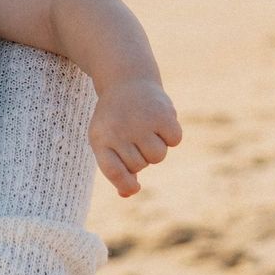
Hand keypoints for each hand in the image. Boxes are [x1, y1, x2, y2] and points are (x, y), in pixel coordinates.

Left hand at [90, 78, 182, 195]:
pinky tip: (159, 120)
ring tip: (146, 127)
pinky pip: (174, 141)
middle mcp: (119, 131)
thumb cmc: (114, 118)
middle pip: (140, 165)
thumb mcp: (106, 140)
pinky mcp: (162, 114)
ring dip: (156, 146)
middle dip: (141, 155)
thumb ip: (116, 168)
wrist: (126, 80)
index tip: (133, 186)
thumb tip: (128, 194)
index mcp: (100, 138)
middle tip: (134, 133)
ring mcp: (141, 122)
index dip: (126, 184)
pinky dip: (171, 134)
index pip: (115, 172)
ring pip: (158, 156)